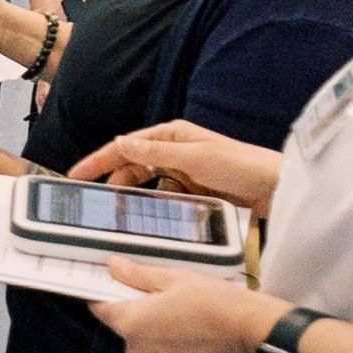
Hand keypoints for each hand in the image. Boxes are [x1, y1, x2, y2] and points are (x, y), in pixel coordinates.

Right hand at [79, 122, 280, 210]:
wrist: (277, 188)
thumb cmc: (242, 166)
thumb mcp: (195, 158)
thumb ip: (155, 152)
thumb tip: (120, 143)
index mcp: (172, 135)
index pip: (125, 146)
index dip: (98, 160)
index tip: (76, 175)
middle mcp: (175, 151)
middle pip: (131, 165)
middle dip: (111, 180)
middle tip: (93, 202)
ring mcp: (184, 171)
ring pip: (146, 183)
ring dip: (132, 195)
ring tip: (117, 213)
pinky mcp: (194, 190)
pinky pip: (164, 197)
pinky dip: (152, 205)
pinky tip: (146, 217)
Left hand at [89, 265, 276, 352]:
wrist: (250, 332)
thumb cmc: (213, 302)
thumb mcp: (172, 278)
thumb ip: (136, 274)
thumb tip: (113, 266)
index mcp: (130, 324)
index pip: (100, 307)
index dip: (106, 292)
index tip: (117, 282)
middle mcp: (137, 350)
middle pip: (124, 325)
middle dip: (137, 309)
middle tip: (163, 293)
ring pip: (144, 341)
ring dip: (154, 328)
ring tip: (180, 312)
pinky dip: (169, 343)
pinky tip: (189, 329)